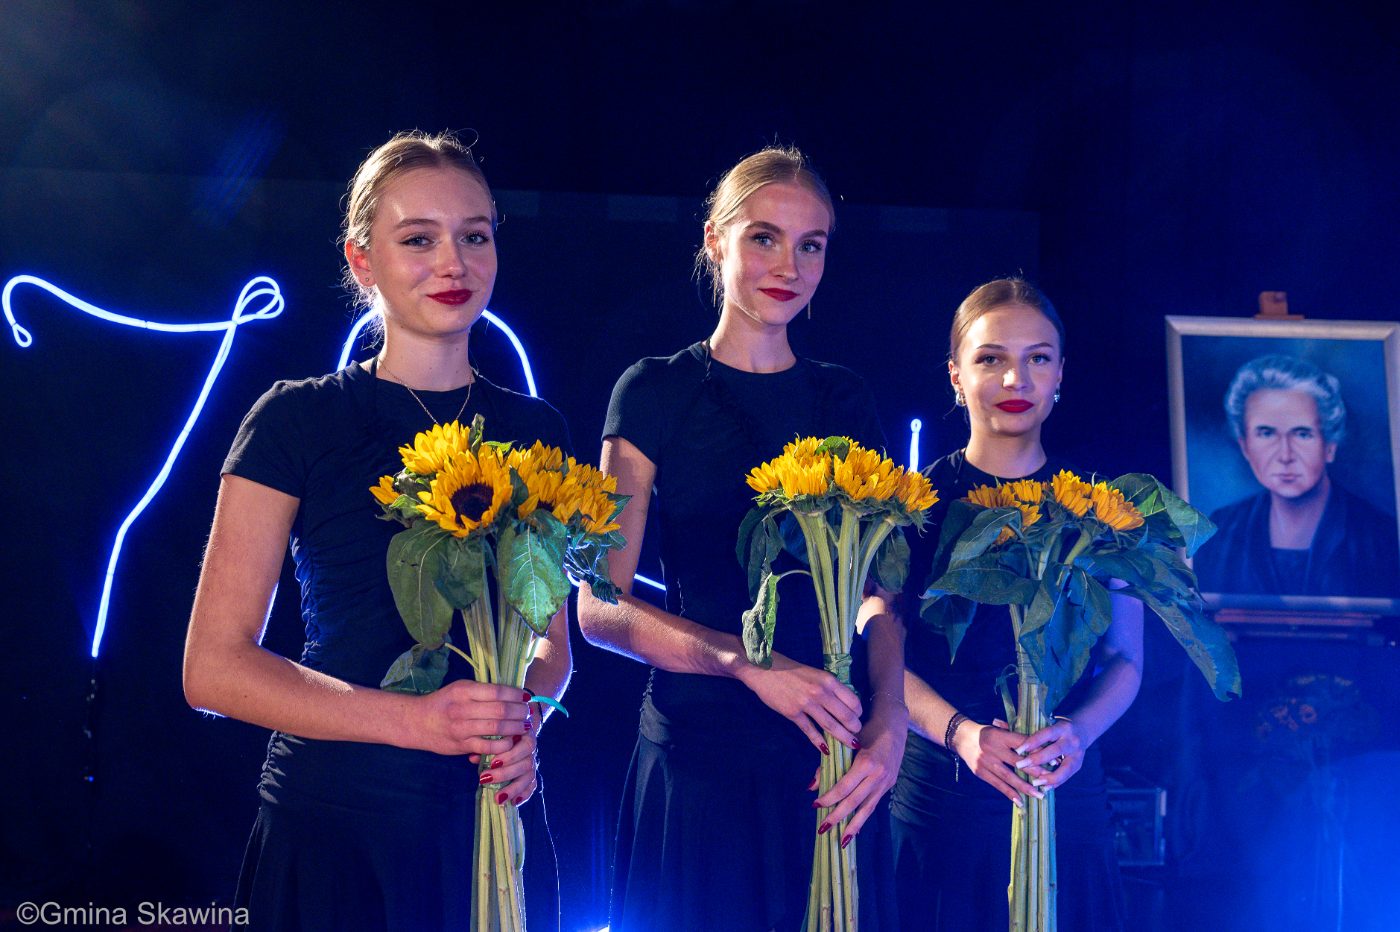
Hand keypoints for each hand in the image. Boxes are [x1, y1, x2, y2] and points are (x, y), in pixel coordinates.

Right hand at [403, 681, 530, 756]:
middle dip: (520, 712)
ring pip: (497, 728)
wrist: (416, 722)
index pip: (497, 691)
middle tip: (527, 713)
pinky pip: (488, 746)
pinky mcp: (461, 745)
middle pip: (500, 710)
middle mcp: (462, 708)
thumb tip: (513, 692)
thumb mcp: (459, 689)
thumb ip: (481, 691)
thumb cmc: (443, 703)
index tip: (526, 697)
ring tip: (524, 726)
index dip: (516, 694)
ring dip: (515, 728)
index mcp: (463, 690)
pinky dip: (503, 745)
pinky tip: (511, 742)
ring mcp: (461, 728)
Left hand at [473, 730, 539, 806]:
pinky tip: (513, 802)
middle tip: (485, 779)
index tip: (492, 763)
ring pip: (529, 778)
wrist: (513, 733)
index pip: (525, 747)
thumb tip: (473, 758)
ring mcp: (533, 764)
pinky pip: (531, 786)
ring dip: (513, 789)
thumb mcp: (493, 735)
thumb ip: (486, 745)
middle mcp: (531, 751)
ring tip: (498, 798)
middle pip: (526, 764)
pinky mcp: (531, 775)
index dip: (510, 756)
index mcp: (525, 737)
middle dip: (505, 774)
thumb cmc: (500, 734)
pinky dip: (523, 795)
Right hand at [738, 652, 863, 752]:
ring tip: (851, 744)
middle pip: (845, 716)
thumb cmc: (792, 670)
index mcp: (828, 680)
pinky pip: (810, 731)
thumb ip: (829, 687)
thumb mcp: (816, 673)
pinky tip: (826, 750)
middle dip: (854, 728)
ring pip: (831, 725)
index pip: (853, 700)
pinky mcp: (792, 713)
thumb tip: (844, 704)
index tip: (858, 718)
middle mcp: (820, 692)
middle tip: (857, 734)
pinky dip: (819, 742)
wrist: (764, 669)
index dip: (858, 712)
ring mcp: (806, 704)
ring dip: (843, 737)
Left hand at [814, 698, 908, 846]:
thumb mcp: (846, 744)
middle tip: (822, 828)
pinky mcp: (889, 785)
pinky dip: (863, 817)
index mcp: (866, 763)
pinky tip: (854, 828)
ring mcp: (886, 782)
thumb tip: (812, 787)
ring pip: (867, 809)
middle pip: (854, 802)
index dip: (829, 798)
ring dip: (853, 826)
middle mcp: (878, 775)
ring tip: (841, 841)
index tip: (815, 805)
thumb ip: (829, 765)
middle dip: (837, 817)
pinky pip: (873, 804)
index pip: (844, 787)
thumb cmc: (865, 730)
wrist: (894, 724)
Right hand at [951, 718, 1043, 804]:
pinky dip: (1009, 793)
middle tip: (1050, 781)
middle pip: (1018, 762)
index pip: (1023, 744)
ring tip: (1039, 795)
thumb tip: (1041, 749)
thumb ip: (1017, 738)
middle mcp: (992, 748)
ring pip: (1009, 777)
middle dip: (1035, 773)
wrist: (962, 738)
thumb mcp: (1000, 729)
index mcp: (1000, 736)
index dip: (1039, 753)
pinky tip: (1020, 801)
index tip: (1054, 762)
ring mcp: (985, 761)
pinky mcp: (980, 772)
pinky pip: (997, 785)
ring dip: (1025, 788)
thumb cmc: (987, 733)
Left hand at [1012, 718, 1084, 790]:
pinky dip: (1055, 783)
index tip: (1018, 750)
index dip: (1032, 742)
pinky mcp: (1079, 765)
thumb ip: (1020, 725)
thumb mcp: (1043, 723)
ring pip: (1065, 768)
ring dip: (1049, 777)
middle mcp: (1071, 740)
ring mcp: (1077, 754)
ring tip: (1034, 783)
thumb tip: (996, 722)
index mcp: (1062, 727)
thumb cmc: (1055, 727)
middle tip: (1021, 765)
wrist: (1082, 730)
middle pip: (1055, 750)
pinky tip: (1044, 789)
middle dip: (1038, 760)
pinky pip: (1067, 777)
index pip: (1046, 734)